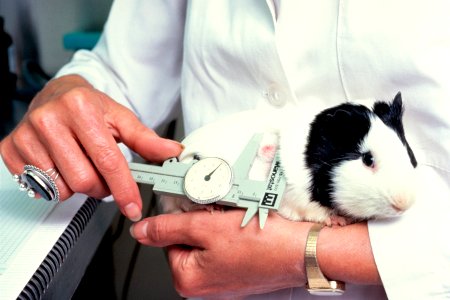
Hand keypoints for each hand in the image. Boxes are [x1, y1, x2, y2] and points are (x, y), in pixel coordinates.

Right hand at [0, 74, 182, 220]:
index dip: (124, 189)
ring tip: (80, 164)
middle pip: (84, 181)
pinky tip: (60, 165)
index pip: (108, 161)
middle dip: (100, 187)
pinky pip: (40, 188)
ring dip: (78, 186)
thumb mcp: (120, 118)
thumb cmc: (89, 106)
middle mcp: (49, 120)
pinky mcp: (10, 149)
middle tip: (103, 175)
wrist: (57, 93)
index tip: (132, 207)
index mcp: (80, 108)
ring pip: (62, 188)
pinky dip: (57, 184)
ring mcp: (26, 135)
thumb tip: (171, 152)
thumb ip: (146, 139)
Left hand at [131, 209, 311, 297]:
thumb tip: (141, 232)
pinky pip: (225, 248)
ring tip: (234, 220)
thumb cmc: (260, 244)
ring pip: (208, 242)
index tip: (195, 205)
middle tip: (219, 213)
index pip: (167, 240)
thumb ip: (168, 228)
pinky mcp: (237, 273)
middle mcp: (203, 286)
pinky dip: (230, 235)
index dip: (181, 217)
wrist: (301, 250)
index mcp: (187, 280)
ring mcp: (221, 281)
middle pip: (188, 241)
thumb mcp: (205, 227)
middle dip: (202, 222)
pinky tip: (243, 228)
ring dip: (217, 226)